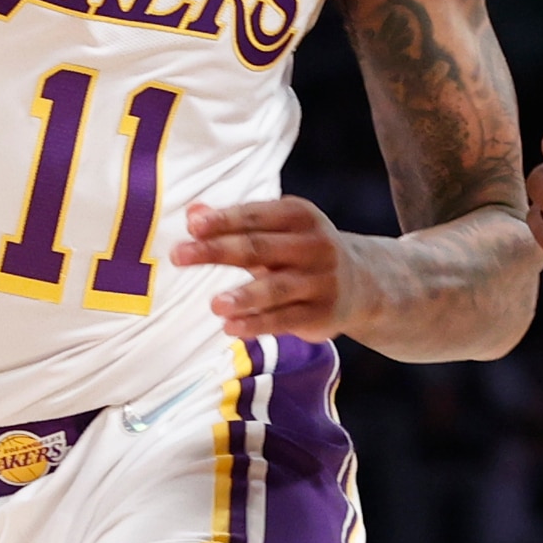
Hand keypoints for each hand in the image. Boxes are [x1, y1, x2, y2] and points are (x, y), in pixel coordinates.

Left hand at [175, 195, 361, 340]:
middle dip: (217, 251)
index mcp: (300, 216)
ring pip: (277, 288)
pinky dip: (257, 325)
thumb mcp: (276, 229)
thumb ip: (234, 223)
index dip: (224, 220)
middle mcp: (314, 245)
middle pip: (260, 248)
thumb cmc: (301, 251)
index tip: (193, 226)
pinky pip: (286, 320)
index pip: (256, 216)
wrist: (363, 282)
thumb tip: (193, 213)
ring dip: (244, 296)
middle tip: (179, 256)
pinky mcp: (322, 314)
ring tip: (214, 304)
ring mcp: (321, 281)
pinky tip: (231, 328)